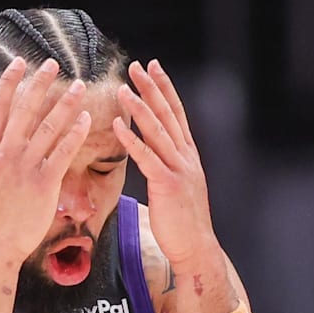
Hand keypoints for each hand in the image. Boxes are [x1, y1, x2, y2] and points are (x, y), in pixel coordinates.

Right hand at [0, 57, 90, 266]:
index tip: (20, 64)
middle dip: (40, 83)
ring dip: (65, 103)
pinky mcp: (45, 183)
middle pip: (25, 109)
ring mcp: (25, 167)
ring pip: (49, 126)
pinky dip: (75, 133)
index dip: (10, 82)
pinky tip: (86, 118)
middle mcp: (5, 154)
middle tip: (53, 64)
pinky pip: (64, 152)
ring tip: (78, 86)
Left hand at [113, 60, 218, 265]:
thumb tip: (154, 157)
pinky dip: (131, 139)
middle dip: (151, 88)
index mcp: (187, 155)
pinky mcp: (167, 184)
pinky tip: (118, 124)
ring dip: (139, 107)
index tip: (153, 67)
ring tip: (122, 88)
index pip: (176, 113)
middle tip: (136, 65)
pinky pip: (146, 157)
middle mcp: (185, 156)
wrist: (196, 247)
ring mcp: (178, 169)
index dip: (164, 88)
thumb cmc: (183, 222)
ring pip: (157, 131)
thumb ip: (168, 166)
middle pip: (167, 114)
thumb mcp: (179, 186)